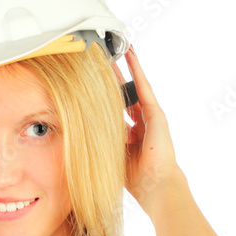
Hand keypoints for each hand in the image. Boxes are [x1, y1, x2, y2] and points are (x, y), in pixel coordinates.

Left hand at [111, 47, 181, 207]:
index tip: (96, 88)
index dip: (107, 100)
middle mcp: (142, 125)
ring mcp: (150, 117)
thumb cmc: (135, 178)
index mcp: (132, 137)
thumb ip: (101, 143)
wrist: (155, 184)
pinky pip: (143, 86)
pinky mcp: (156, 113)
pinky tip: (129, 54)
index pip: (117, 113)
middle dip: (114, 80)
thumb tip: (79, 134)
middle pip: (125, 96)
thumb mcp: (111, 156)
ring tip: (116, 50)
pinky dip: (136, 69)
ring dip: (125, 69)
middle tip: (102, 62)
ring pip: (134, 87)